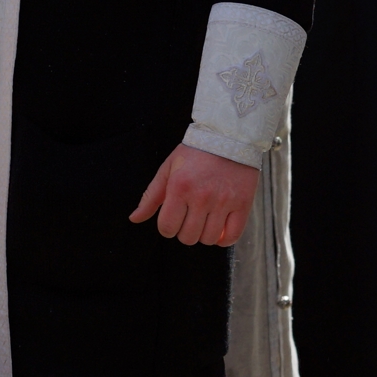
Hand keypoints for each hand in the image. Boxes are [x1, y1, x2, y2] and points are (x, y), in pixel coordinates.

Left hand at [128, 144, 260, 246]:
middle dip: (184, 232)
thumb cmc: (195, 153)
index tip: (172, 220)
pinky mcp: (243, 204)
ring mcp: (224, 201)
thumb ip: (150, 196)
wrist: (228, 137)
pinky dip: (224, 239)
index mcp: (180, 188)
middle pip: (188, 237)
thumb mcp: (168, 169)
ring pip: (209, 239)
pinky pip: (232, 236)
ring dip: (204, 235)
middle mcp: (202, 197)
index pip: (167, 228)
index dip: (167, 228)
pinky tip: (220, 229)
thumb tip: (134, 218)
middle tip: (188, 219)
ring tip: (204, 221)